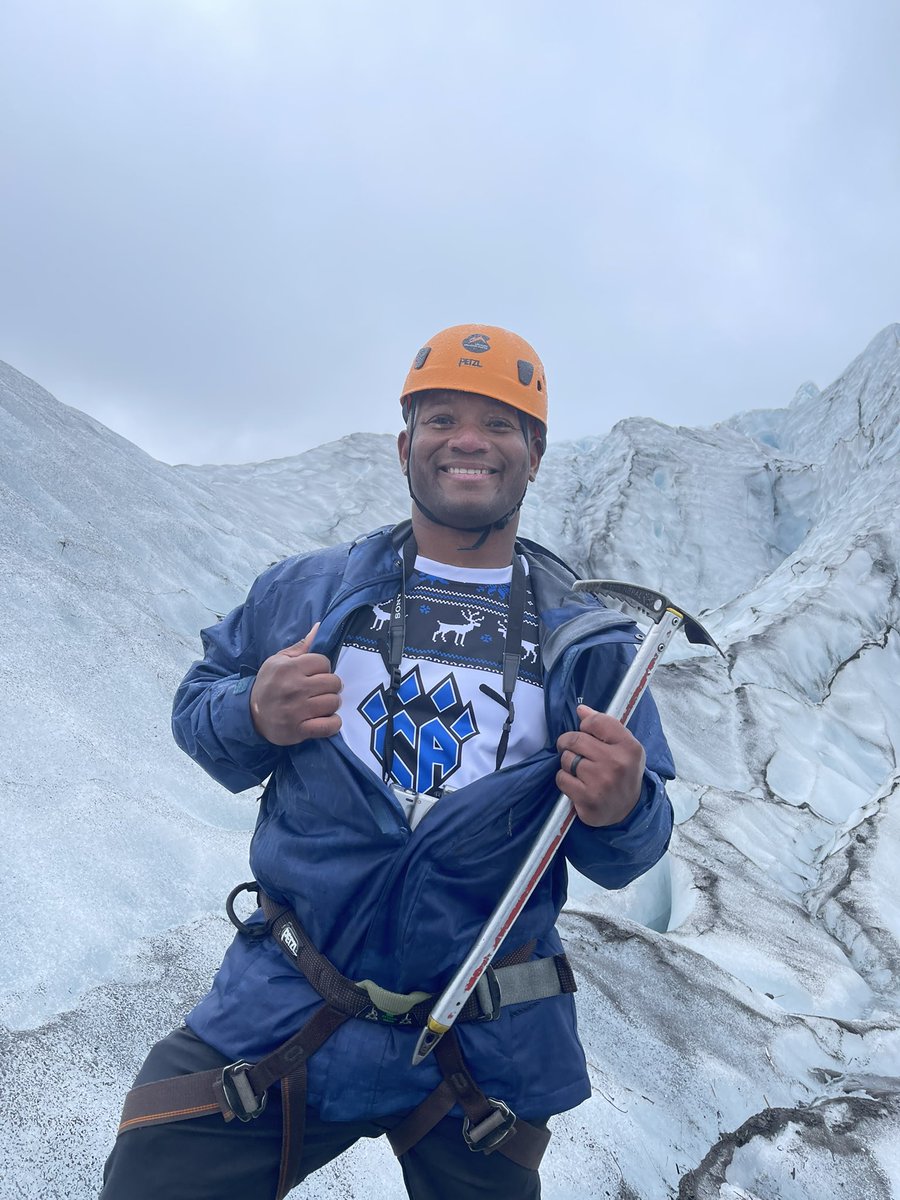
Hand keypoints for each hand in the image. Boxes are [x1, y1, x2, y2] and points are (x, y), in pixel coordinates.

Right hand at [249, 623, 341, 745]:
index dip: (323, 668)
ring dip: (331, 704)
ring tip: (321, 704)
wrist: (251, 714)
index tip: (315, 675)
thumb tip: (319, 626)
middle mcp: (293, 688)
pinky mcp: (299, 730)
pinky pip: (329, 726)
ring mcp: (297, 710)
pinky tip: (325, 719)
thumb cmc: (269, 684)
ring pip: (333, 702)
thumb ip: (301, 646)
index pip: (324, 662)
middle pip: (333, 682)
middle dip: (330, 686)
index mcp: (289, 668)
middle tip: (321, 690)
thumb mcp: (278, 661)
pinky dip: (332, 723)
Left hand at [556, 705, 644, 826]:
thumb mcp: (624, 746)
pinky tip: (577, 784)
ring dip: (567, 762)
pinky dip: (565, 779)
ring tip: (579, 769)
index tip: (586, 732)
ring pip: (566, 759)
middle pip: (575, 739)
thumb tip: (581, 709)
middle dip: (569, 742)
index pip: (596, 721)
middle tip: (573, 749)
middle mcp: (616, 764)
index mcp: (629, 747)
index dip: (585, 725)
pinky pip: (561, 778)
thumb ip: (604, 725)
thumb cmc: (623, 773)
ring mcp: (601, 783)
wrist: (628, 810)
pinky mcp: (587, 799)